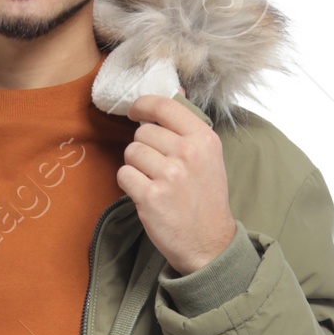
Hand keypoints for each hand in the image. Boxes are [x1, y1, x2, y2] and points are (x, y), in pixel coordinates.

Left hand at [116, 92, 236, 277]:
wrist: (209, 242)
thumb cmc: (205, 198)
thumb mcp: (209, 156)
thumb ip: (189, 125)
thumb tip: (176, 91)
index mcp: (203, 139)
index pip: (164, 106)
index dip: (143, 106)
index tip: (135, 112)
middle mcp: (188, 153)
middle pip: (143, 132)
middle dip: (143, 146)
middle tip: (156, 166)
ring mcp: (169, 176)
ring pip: (131, 152)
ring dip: (136, 166)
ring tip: (153, 181)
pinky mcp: (151, 197)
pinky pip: (124, 174)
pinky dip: (129, 183)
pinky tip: (145, 193)